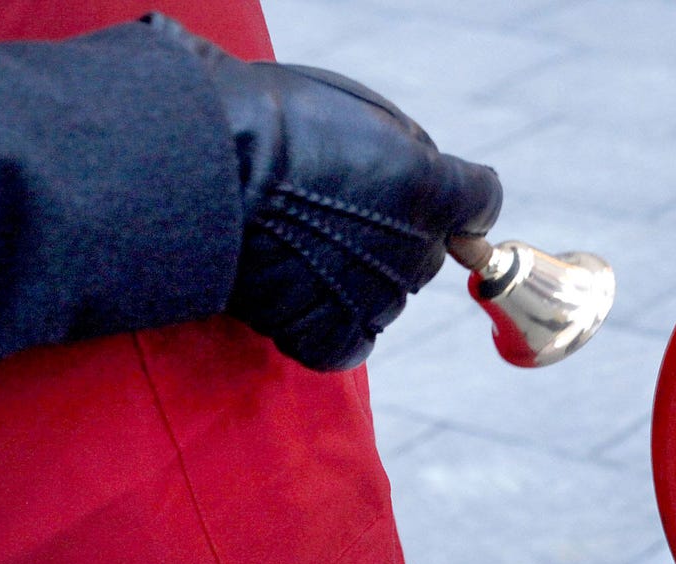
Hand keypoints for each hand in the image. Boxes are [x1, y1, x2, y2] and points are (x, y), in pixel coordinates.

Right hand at [145, 14, 501, 369]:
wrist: (195, 165)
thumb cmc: (268, 119)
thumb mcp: (358, 109)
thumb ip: (411, 151)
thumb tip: (437, 180)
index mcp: (431, 189)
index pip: (480, 202)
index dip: (457, 197)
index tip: (429, 193)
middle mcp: (413, 251)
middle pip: (426, 252)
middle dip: (394, 233)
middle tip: (328, 206)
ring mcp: (373, 298)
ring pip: (388, 295)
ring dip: (357, 277)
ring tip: (294, 241)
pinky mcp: (326, 335)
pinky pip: (348, 343)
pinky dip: (328, 327)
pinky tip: (296, 294)